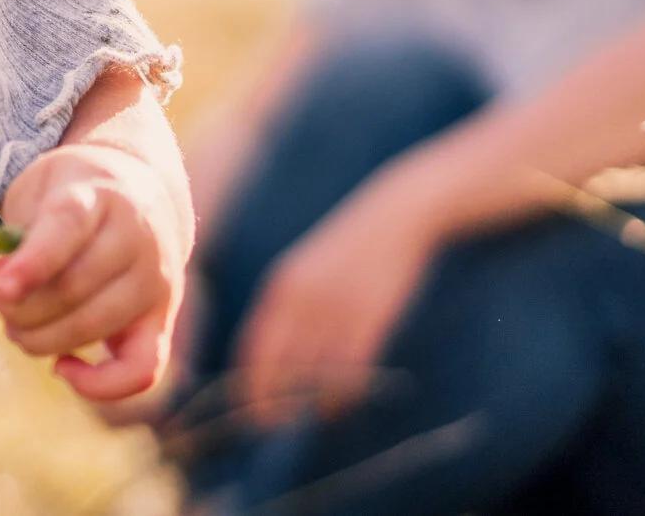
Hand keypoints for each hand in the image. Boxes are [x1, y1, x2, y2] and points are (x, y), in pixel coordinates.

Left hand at [0, 140, 189, 402]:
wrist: (143, 192)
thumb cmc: (73, 195)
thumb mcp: (39, 192)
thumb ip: (19, 237)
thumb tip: (6, 291)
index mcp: (99, 195)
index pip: (66, 228)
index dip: (31, 264)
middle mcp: (136, 237)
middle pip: (75, 287)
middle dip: (22, 309)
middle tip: (0, 305)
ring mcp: (155, 280)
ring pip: (98, 326)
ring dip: (44, 340)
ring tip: (18, 329)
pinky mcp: (164, 318)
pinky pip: (142, 369)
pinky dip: (100, 385)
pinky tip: (63, 368)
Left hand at [234, 182, 434, 424]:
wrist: (395, 217)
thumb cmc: (347, 248)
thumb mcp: (305, 270)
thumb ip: (288, 309)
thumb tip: (273, 358)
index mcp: (281, 286)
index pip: (254, 346)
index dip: (250, 384)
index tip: (250, 412)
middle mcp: (304, 300)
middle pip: (281, 366)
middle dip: (275, 402)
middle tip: (274, 427)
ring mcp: (339, 308)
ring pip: (317, 373)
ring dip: (311, 404)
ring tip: (310, 421)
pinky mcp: (373, 316)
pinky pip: (352, 368)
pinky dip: (343, 393)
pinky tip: (339, 407)